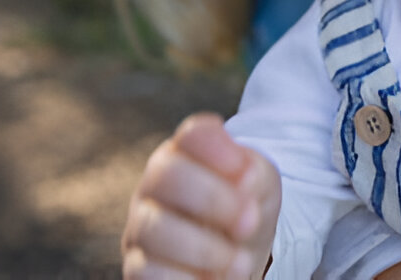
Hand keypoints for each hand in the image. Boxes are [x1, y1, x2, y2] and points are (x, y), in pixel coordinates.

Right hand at [121, 113, 280, 279]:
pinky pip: (147, 274)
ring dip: (205, 247)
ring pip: (154, 228)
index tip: (244, 169)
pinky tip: (215, 279)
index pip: (194, 134)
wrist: (237, 259)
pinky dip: (187, 279)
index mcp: (188, 153)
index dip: (219, 148)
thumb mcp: (261, 187)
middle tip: (249, 220)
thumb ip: (256, 175)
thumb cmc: (245, 211)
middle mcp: (156, 186)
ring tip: (240, 261)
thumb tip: (244, 181)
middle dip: (213, 198)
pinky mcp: (138, 270)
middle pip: (167, 174)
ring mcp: (142, 228)